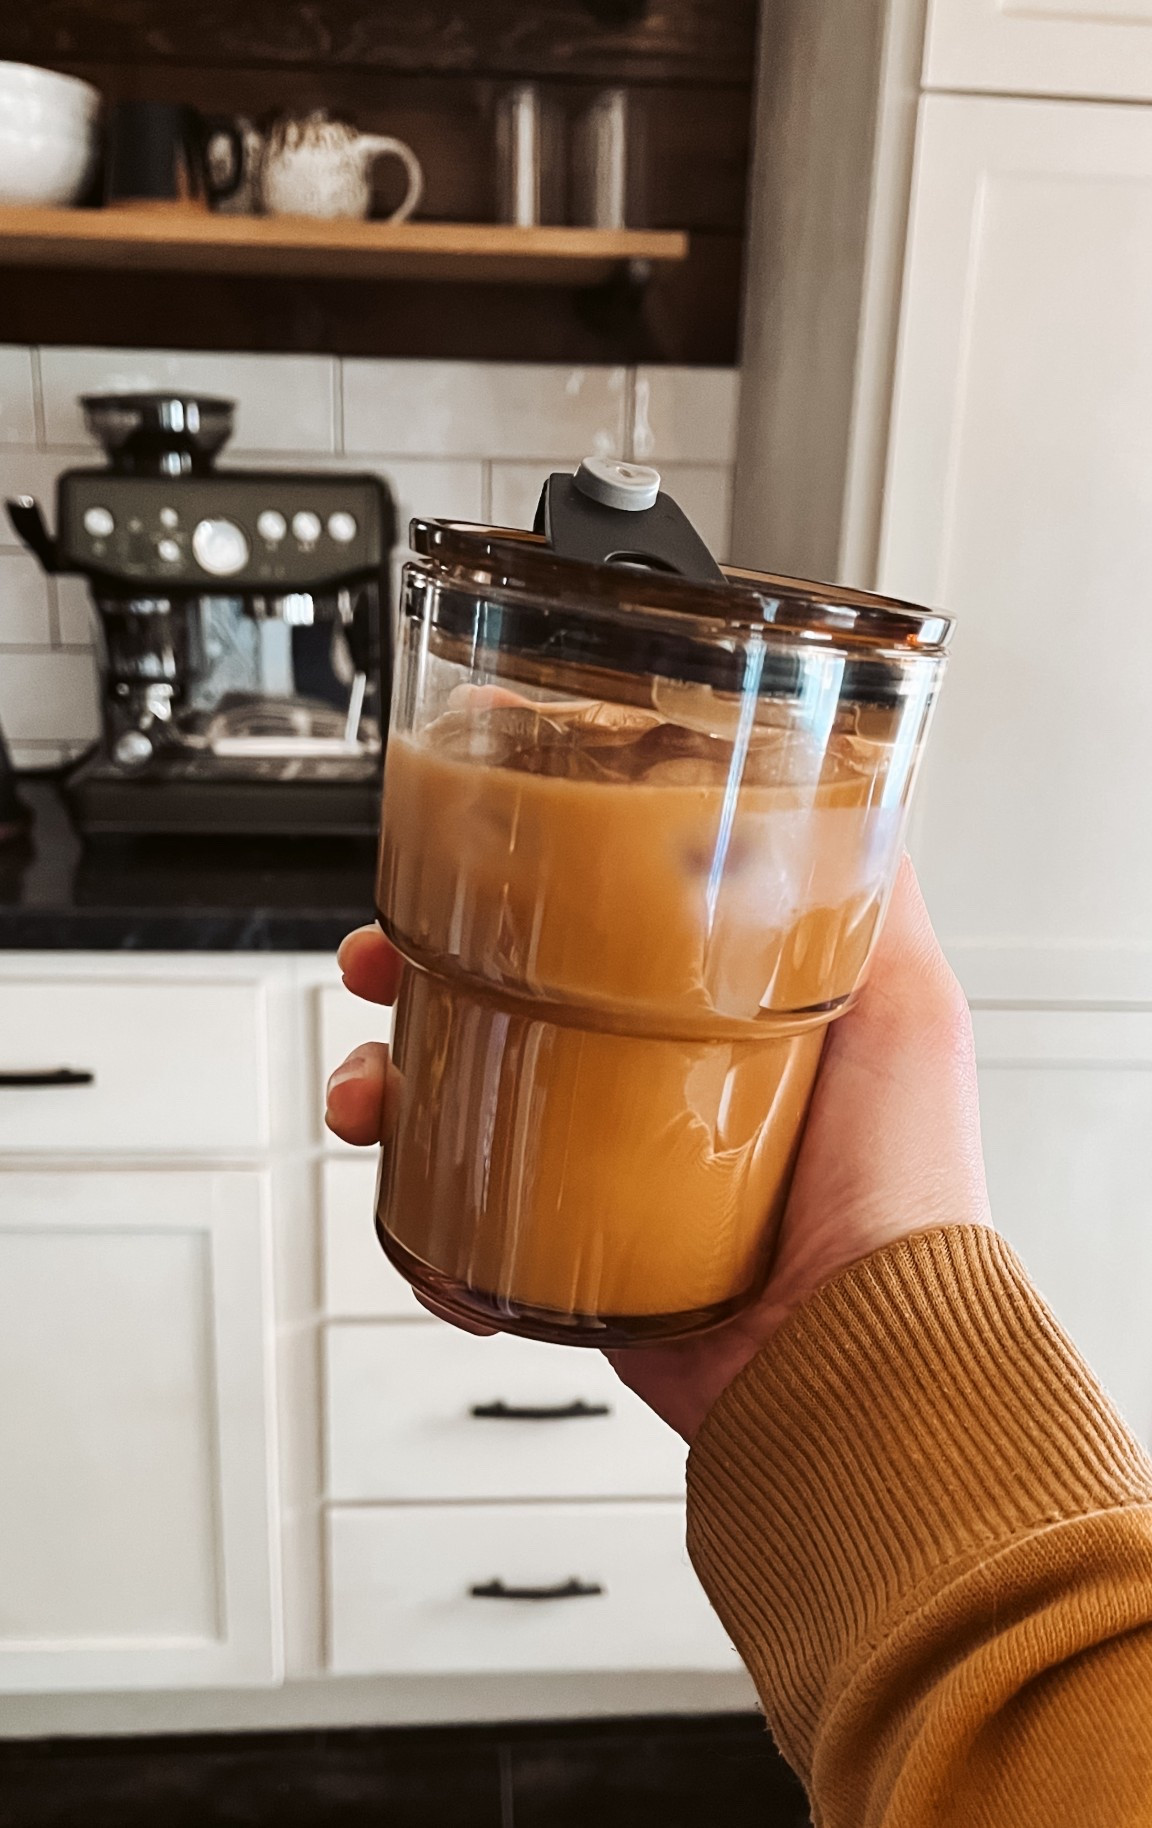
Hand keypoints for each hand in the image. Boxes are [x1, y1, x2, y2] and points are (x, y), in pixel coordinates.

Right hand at [326, 860, 988, 1441]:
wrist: (862, 1358)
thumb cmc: (905, 1187)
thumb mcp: (908, 1005)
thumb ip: (878, 900)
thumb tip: (857, 790)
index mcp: (715, 1024)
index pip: (592, 931)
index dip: (520, 890)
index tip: (472, 855)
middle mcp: (653, 1094)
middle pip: (503, 1010)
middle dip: (419, 983)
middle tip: (380, 971)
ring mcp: (607, 1177)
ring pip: (463, 1115)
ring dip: (391, 1095)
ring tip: (373, 1101)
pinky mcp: (574, 1261)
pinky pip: (469, 1232)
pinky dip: (425, 1225)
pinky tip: (420, 1220)